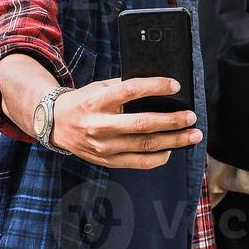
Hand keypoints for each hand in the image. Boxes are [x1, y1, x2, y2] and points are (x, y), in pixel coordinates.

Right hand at [50, 77, 201, 168]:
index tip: (176, 86)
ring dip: (174, 141)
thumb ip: (124, 87)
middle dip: (172, 121)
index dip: (155, 87)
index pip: (131, 91)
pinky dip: (159, 157)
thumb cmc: (84, 102)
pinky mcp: (107, 161)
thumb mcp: (99, 88)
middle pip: (143, 124)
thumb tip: (158, 87)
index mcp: (97, 101)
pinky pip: (139, 162)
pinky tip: (171, 150)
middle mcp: (100, 125)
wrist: (56, 125)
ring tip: (192, 135)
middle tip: (191, 117)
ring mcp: (104, 146)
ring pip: (146, 146)